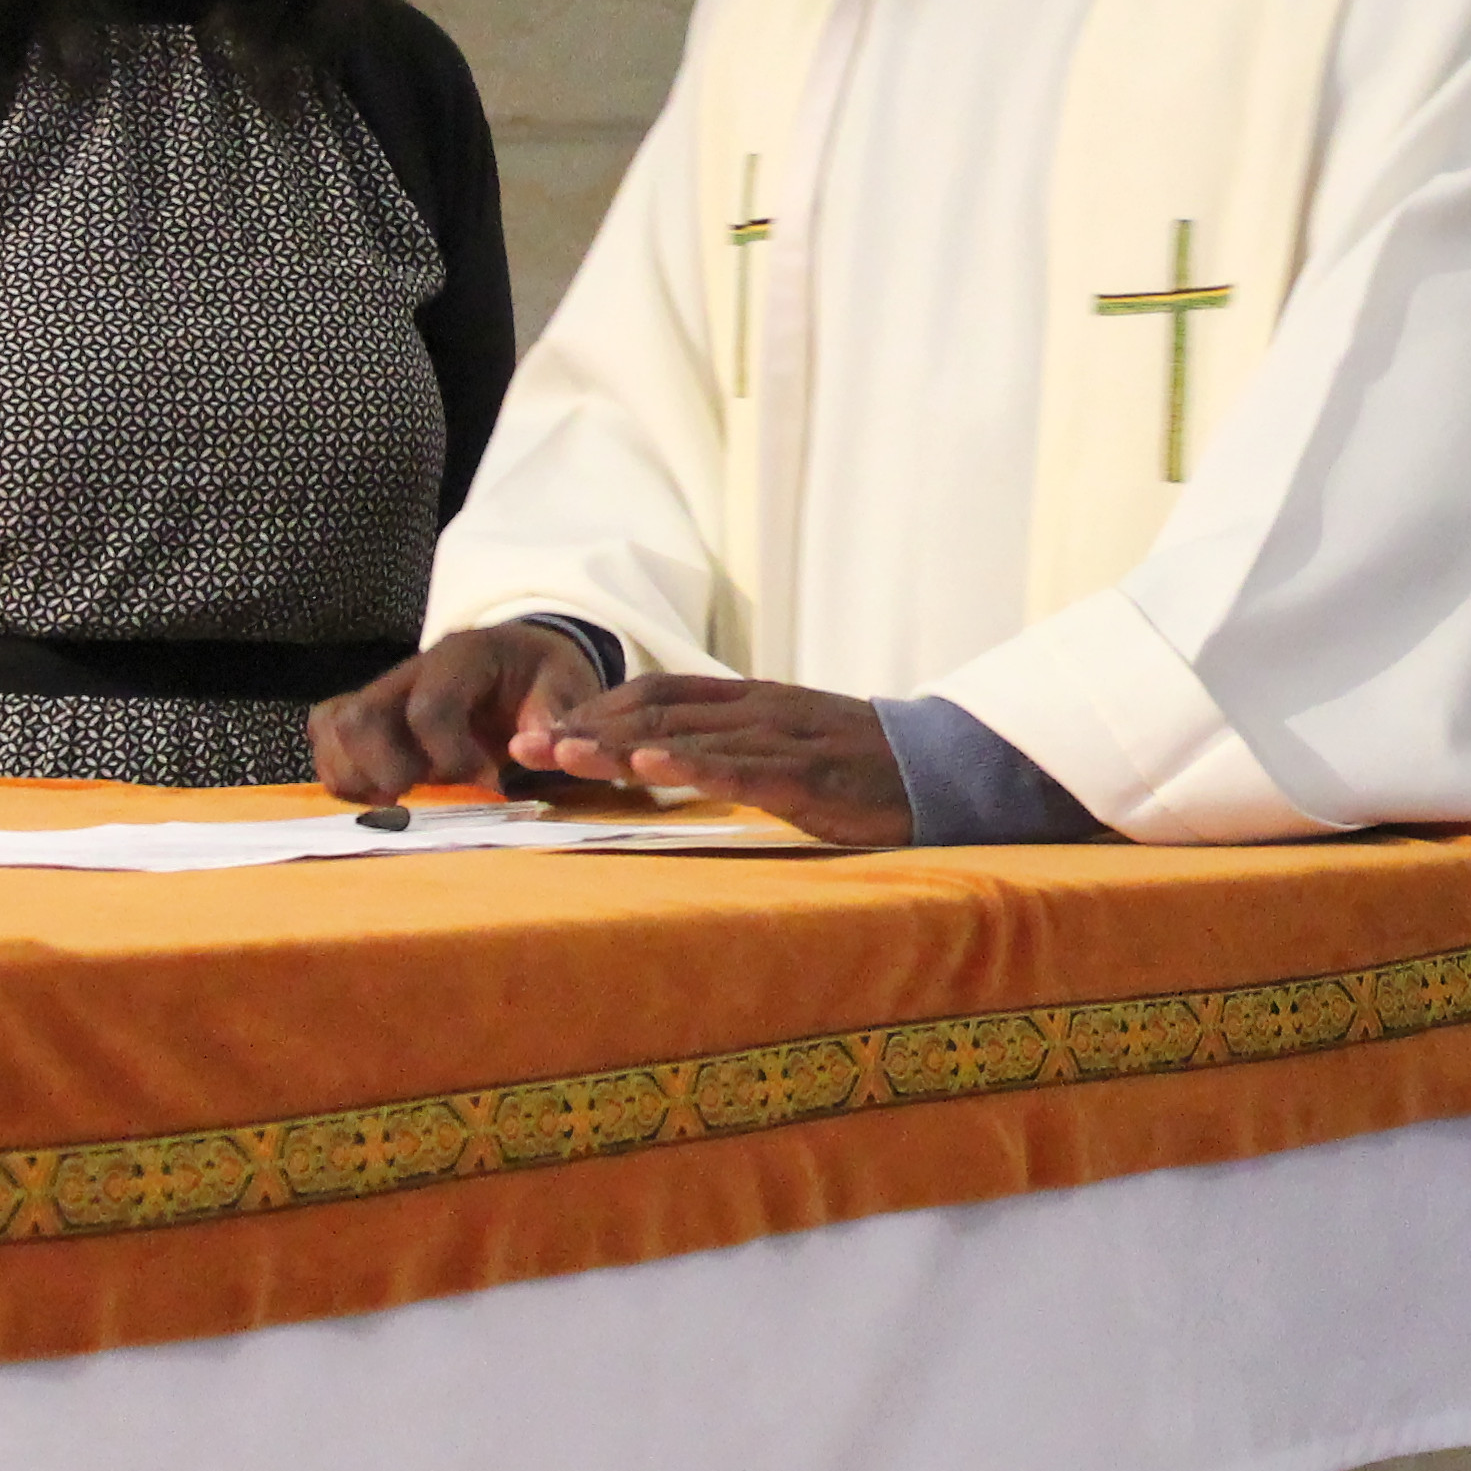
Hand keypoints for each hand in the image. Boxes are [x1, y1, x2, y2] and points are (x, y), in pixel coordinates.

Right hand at [313, 619, 602, 802]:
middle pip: (360, 717)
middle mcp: (410, 670)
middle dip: (388, 770)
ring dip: (360, 776)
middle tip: (428, 792)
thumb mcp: (567, 685)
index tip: (487, 782)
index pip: (428, 708)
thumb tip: (531, 750)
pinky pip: (326, 735)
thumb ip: (557, 716)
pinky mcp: (368, 714)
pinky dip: (343, 773)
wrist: (522, 660)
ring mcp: (382, 691)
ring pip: (333, 727)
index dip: (450, 757)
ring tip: (404, 797)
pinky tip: (382, 794)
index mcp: (461, 656)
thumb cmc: (543, 677)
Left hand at [527, 674, 915, 847]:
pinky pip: (742, 769)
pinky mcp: (809, 778)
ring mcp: (785, 741)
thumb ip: (735, 745)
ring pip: (687, 736)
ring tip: (562, 757)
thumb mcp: (790, 745)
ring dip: (617, 747)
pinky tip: (650, 769)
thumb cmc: (863, 767)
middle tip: (525, 750)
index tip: (543, 734)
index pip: (660, 692)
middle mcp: (760, 710)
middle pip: (658, 711)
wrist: (946, 770)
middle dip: (587, 730)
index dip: (598, 710)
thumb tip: (668, 760)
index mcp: (753, 700)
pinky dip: (690, 766)